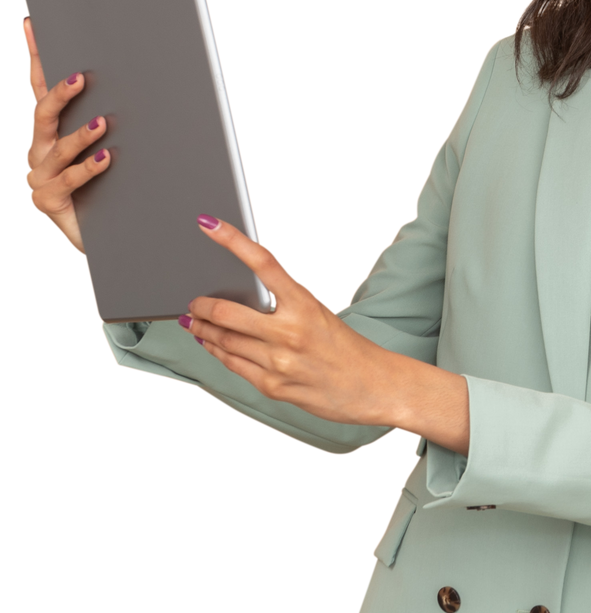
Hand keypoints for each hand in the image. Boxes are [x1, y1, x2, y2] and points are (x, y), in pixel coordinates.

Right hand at [22, 16, 109, 252]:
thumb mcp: (113, 152)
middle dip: (61, 94)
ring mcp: (40, 175)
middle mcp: (39, 150)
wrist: (111, 237)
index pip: (42, 89)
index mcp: (51, 134)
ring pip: (59, 147)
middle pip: (44, 113)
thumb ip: (114, 122)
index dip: (37, 58)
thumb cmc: (113, 190)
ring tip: (104, 123)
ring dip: (82, 134)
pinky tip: (106, 159)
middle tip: (81, 78)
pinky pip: (68, 179)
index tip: (32, 25)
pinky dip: (89, 168)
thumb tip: (143, 85)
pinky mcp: (48, 199)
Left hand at [182, 216, 469, 451]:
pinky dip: (217, 352)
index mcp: (305, 305)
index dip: (231, 240)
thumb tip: (241, 300)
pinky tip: (212, 346)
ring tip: (194, 323)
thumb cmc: (348, 350)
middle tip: (193, 301)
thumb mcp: (319, 316)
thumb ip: (282, 308)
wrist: (375, 388)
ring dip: (203, 331)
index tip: (208, 223)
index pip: (262, 263)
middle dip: (201, 306)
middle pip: (227, 313)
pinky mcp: (274, 387)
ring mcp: (279, 363)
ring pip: (224, 341)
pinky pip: (233, 366)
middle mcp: (290, 333)